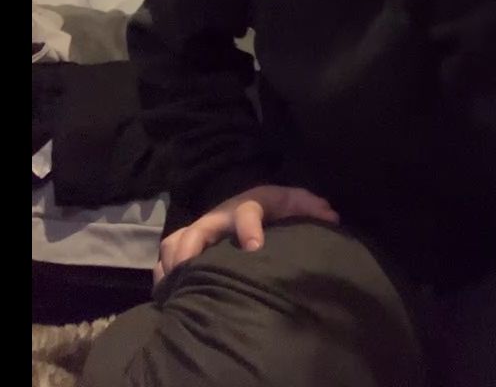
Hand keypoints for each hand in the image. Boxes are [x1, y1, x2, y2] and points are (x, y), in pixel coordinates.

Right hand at [153, 185, 338, 284]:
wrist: (251, 205)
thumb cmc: (274, 207)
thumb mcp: (292, 201)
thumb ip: (310, 207)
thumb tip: (332, 215)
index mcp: (246, 206)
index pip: (245, 212)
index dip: (248, 228)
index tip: (254, 248)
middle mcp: (218, 218)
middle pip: (197, 229)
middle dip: (192, 247)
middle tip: (191, 270)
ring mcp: (201, 231)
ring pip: (177, 241)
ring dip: (174, 262)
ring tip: (174, 286)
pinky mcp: (189, 245)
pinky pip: (167, 256)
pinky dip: (163, 272)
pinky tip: (166, 293)